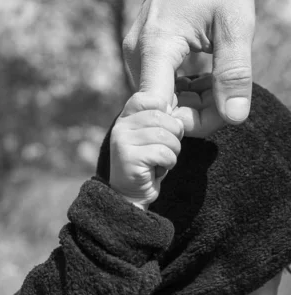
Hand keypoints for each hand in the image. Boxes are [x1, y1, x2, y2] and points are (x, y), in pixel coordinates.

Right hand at [110, 92, 183, 209]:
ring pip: (165, 136)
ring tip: (162, 160)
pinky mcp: (128, 158)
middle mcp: (120, 127)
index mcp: (125, 118)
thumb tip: (172, 103)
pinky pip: (163, 153)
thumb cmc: (147, 164)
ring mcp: (122, 141)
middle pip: (161, 117)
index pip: (146, 99)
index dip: (163, 109)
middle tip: (169, 149)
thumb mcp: (152, 137)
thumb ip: (159, 120)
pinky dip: (168, 163)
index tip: (164, 128)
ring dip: (173, 152)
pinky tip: (158, 169)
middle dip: (175, 135)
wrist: (131, 195)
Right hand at [123, 0, 254, 124]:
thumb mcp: (234, 26)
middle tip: (232, 101)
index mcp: (154, 46)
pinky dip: (183, 92)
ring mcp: (134, 54)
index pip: (158, 107)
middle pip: (160, 107)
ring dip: (192, 103)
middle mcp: (135, 54)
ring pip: (160, 99)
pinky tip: (205, 80)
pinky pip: (157, 86)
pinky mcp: (139, 54)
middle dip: (197, 114)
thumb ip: (233, 73)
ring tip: (223, 86)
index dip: (188, 122)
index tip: (221, 118)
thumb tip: (234, 117)